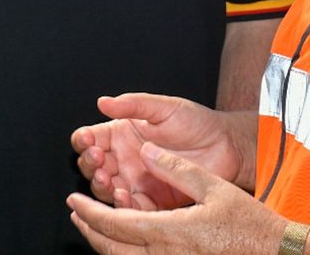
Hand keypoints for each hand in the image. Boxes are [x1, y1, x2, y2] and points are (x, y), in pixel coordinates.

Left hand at [68, 143, 284, 254]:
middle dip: (89, 230)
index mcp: (169, 233)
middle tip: (75, 213)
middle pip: (111, 249)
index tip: (73, 201)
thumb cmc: (250, 223)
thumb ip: (175, 167)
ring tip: (93, 226)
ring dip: (103, 244)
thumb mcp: (213, 186)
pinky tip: (125, 242)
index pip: (115, 224)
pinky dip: (124, 254)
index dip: (90, 213)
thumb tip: (145, 150)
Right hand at [72, 95, 244, 210]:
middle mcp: (122, 159)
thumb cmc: (196, 123)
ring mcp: (134, 181)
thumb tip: (103, 102)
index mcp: (121, 134)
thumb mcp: (163, 108)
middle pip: (91, 166)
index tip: (87, 140)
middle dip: (89, 164)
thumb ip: (133, 105)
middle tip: (98, 160)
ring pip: (105, 189)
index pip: (90, 138)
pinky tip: (124, 197)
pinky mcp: (150, 202)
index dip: (83, 140)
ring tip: (108, 180)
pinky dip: (122, 206)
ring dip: (101, 186)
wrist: (225, 147)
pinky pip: (129, 208)